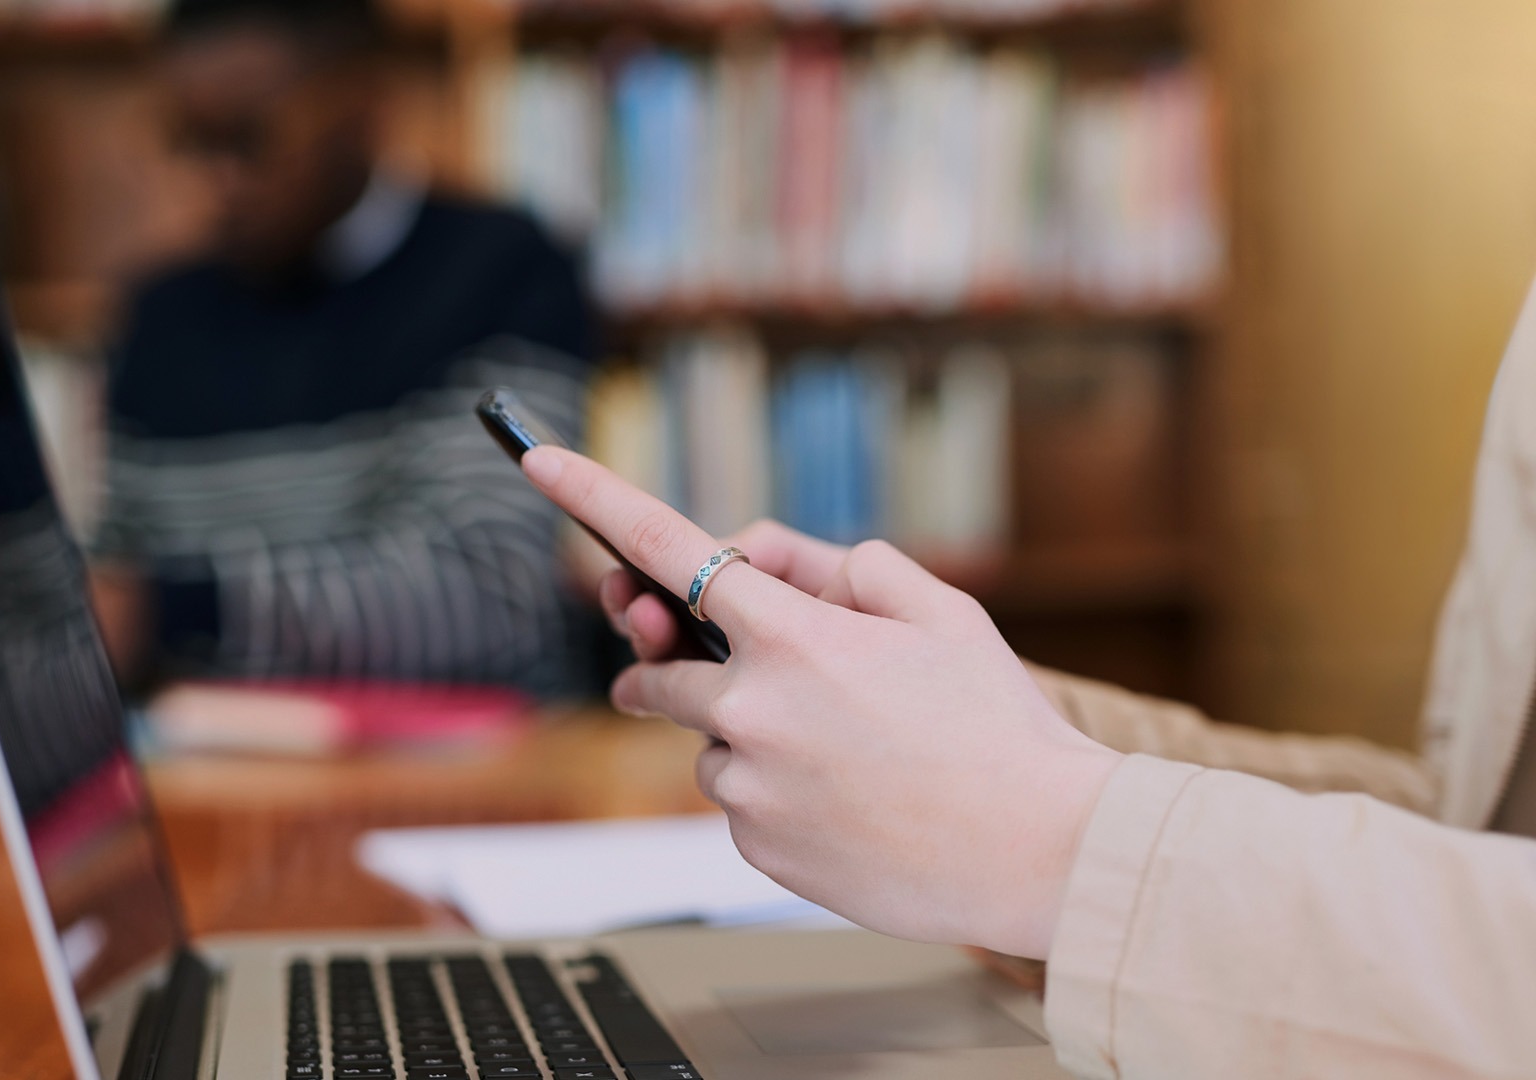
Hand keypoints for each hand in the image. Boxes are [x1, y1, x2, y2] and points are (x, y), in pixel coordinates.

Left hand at [522, 447, 1120, 959]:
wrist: (1044, 851)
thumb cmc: (998, 725)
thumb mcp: (940, 610)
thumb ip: (845, 568)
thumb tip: (772, 569)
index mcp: (793, 633)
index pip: (670, 548)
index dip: (594, 498)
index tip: (539, 462)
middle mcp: (751, 707)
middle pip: (657, 668)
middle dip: (666, 659)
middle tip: (693, 660)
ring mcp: (748, 784)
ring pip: (708, 744)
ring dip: (746, 734)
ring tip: (846, 754)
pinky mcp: (758, 847)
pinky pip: (739, 805)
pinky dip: (774, 795)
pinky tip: (849, 802)